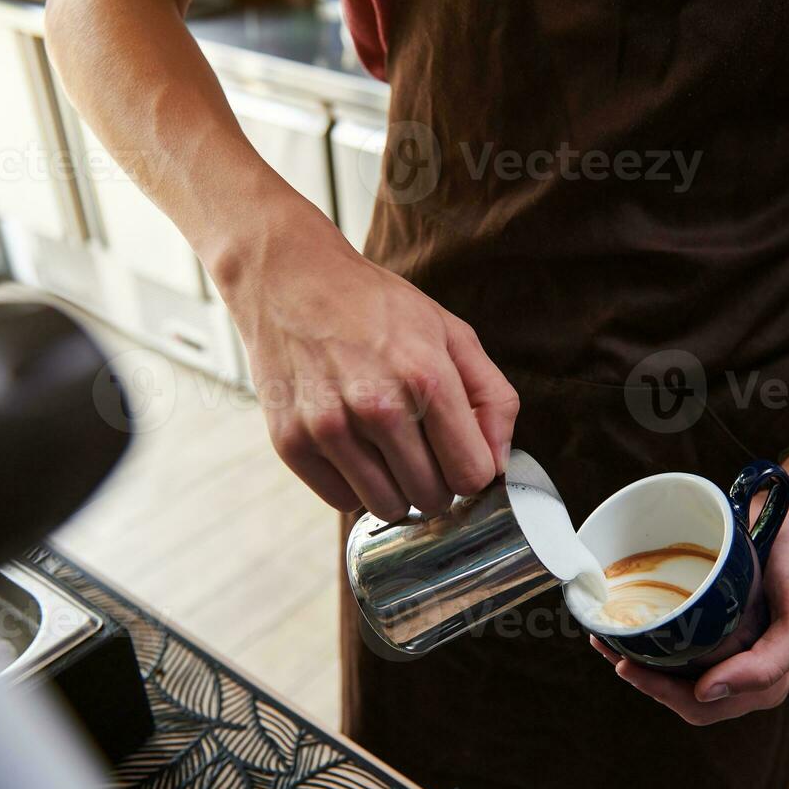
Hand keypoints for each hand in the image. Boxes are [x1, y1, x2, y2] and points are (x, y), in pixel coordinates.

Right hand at [216, 197, 518, 521]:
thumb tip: (499, 463)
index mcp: (426, 377)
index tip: (458, 452)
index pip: (472, 474)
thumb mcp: (452, 333)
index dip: (471, 468)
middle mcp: (378, 407)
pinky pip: (342, 501)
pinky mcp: (291, 442)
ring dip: (394, 486)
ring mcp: (330, 427)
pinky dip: (352, 483)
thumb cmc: (376, 308)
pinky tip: (351, 444)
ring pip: (388, 508)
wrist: (289, 280)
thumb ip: (493, 398)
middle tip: (419, 444)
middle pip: (432, 497)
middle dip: (434, 479)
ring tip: (384, 445)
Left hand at [591, 501, 788, 723]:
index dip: (661, 692)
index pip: (700, 705)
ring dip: (636, 662)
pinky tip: (617, 626)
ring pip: (670, 674)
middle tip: (609, 648)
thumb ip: (767, 666)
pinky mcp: (709, 626)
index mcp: (763, 683)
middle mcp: (740, 673)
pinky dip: (643, 641)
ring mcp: (723, 650)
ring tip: (604, 637)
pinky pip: (671, 647)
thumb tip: (705, 693)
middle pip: (678, 694)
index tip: (626, 663)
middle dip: (643, 678)